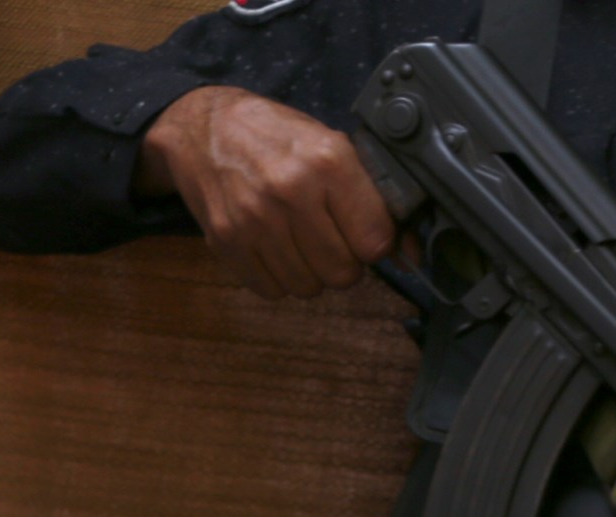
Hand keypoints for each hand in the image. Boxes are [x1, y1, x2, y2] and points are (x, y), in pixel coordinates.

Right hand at [137, 86, 395, 298]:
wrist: (205, 128)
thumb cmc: (277, 136)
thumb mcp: (332, 148)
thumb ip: (373, 198)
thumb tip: (411, 256)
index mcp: (327, 160)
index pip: (375, 240)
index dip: (375, 244)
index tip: (364, 234)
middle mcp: (291, 190)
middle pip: (342, 272)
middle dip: (344, 263)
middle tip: (332, 240)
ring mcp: (254, 219)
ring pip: (307, 287)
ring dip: (310, 273)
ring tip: (300, 242)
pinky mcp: (226, 241)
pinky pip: (270, 290)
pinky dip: (277, 277)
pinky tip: (274, 248)